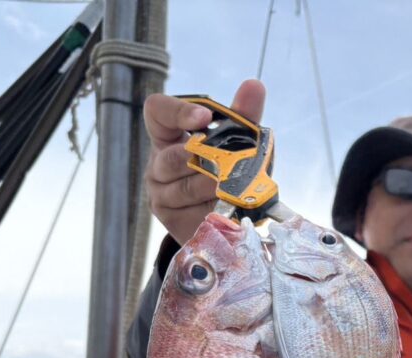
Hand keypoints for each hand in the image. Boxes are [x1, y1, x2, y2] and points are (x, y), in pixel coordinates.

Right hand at [143, 80, 266, 244]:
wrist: (226, 218)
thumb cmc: (227, 173)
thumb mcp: (236, 144)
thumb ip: (242, 117)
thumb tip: (255, 85)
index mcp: (169, 135)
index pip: (157, 110)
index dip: (177, 112)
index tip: (205, 117)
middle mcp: (158, 162)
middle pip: (172, 156)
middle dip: (204, 160)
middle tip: (228, 164)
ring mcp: (160, 191)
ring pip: (183, 186)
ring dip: (212, 186)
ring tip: (231, 188)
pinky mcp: (168, 217)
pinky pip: (189, 211)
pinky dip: (212, 209)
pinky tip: (227, 208)